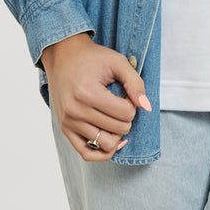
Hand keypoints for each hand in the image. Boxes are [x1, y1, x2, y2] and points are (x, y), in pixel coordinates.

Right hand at [40, 32, 151, 161]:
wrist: (63, 56)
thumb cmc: (92, 57)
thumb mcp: (117, 61)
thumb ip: (135, 82)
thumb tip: (146, 107)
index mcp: (87, 93)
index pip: (126, 113)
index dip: (132, 103)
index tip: (127, 93)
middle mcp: (75, 110)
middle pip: (118, 129)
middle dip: (127, 117)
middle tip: (122, 103)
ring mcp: (69, 122)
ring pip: (106, 144)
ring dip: (118, 132)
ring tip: (115, 117)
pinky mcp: (65, 129)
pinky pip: (86, 153)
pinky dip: (103, 152)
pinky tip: (114, 140)